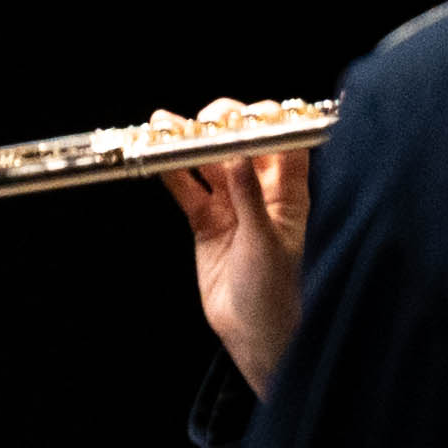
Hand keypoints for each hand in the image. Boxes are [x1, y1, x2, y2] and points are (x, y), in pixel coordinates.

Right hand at [157, 97, 312, 398]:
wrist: (253, 334)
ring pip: (208, 165)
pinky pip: (187, 191)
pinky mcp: (206, 223)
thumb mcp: (265, 242)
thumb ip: (249, 197)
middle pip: (240, 147)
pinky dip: (172, 174)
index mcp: (289, 193)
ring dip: (189, 145)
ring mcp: (231, 207)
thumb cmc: (276, 290)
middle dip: (220, 127)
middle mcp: (261, 193)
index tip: (242, 113)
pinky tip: (158, 156)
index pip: (281, 142)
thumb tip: (237, 153)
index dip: (264, 121)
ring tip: (165, 124)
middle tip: (201, 120)